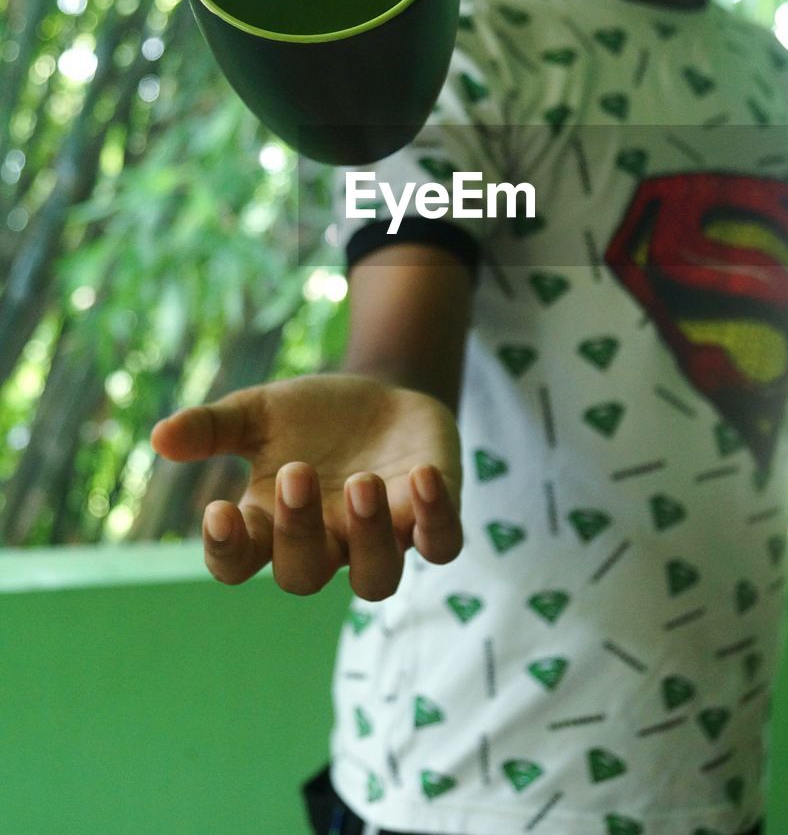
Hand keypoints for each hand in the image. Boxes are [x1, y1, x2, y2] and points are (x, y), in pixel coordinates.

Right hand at [149, 372, 462, 600]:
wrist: (385, 395)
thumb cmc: (313, 416)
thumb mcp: (260, 412)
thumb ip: (212, 428)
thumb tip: (159, 437)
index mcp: (273, 524)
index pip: (238, 563)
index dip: (227, 550)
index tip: (218, 511)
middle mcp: (326, 543)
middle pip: (304, 574)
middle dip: (298, 530)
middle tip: (298, 471)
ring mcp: (382, 537)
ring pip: (377, 579)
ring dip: (368, 538)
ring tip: (362, 483)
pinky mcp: (431, 519)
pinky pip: (440, 542)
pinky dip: (434, 518)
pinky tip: (421, 476)